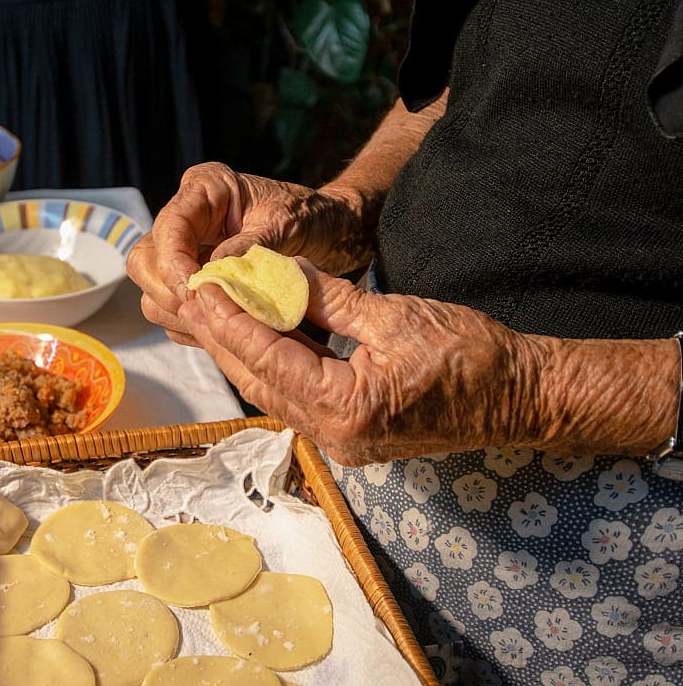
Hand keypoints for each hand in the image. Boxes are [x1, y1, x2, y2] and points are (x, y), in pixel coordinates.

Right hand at [127, 162, 368, 344]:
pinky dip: (190, 324)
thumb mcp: (287, 225)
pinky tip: (220, 328)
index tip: (193, 291)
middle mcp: (188, 218)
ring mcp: (186, 251)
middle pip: (145, 259)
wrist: (329, 230)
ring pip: (153, 289)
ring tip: (216, 323)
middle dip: (168, 290)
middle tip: (203, 311)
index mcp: (205, 188)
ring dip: (177, 312)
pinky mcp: (194, 281)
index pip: (169, 226)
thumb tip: (213, 273)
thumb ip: (250, 246)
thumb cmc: (311, 216)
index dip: (173, 262)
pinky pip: (173, 310)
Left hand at [178, 262, 540, 464]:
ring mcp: (341, 441)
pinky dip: (274, 364)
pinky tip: (257, 335)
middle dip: (225, 338)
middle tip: (196, 296)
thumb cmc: (471, 355)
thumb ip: (330, 301)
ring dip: (243, 352)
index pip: (270, 358)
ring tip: (215, 311)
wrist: (520, 398)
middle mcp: (335, 435)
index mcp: (346, 408)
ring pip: (274, 391)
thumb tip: (279, 276)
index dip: (231, 321)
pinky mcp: (349, 435)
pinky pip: (296, 397)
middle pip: (261, 381)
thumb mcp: (395, 318)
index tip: (202, 289)